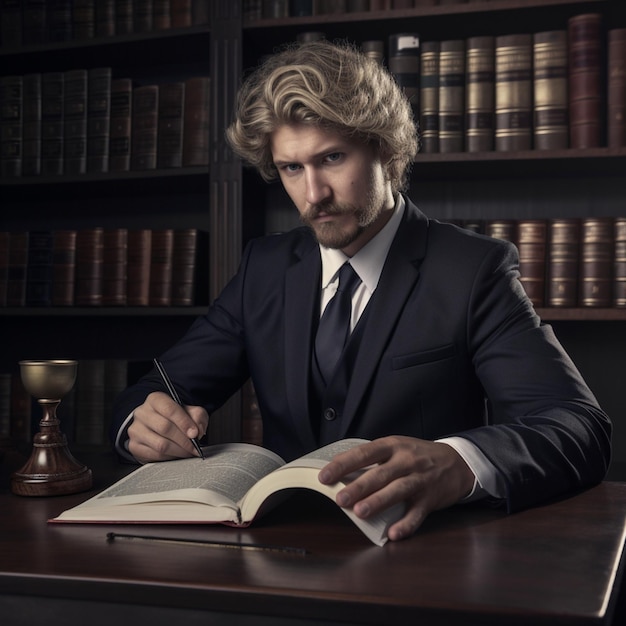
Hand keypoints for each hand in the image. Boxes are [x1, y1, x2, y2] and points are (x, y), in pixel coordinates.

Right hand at [127, 392, 208, 462]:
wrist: (158, 426)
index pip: (169, 409)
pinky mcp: (134, 446)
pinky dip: (170, 457)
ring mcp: (136, 430)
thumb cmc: (175, 417)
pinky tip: (177, 455)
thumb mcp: (190, 411)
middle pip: (165, 428)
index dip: (184, 422)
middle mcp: (142, 413)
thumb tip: (198, 430)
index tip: (195, 433)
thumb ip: (197, 416)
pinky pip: (154, 455)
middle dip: (184, 440)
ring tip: (188, 452)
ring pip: (160, 444)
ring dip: (178, 451)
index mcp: (156, 400)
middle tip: (195, 447)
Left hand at [318, 435, 474, 540]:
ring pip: (398, 491)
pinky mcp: (431, 499)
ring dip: (378, 502)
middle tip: (339, 499)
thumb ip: (372, 458)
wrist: (457, 462)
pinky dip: (406, 525)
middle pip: (380, 474)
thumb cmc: (417, 455)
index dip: (343, 464)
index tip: (324, 476)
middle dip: (359, 487)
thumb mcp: (396, 447)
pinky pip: (417, 514)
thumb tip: (339, 469)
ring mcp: (420, 480)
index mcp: (393, 445)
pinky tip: (392, 534)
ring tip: (360, 513)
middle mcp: (406, 461)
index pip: (364, 453)